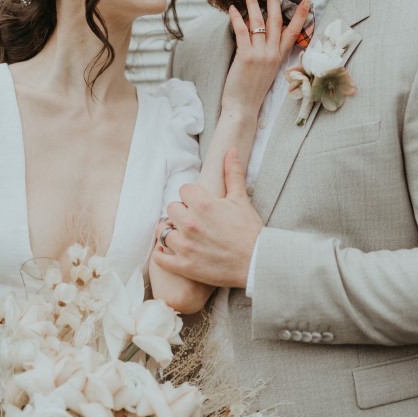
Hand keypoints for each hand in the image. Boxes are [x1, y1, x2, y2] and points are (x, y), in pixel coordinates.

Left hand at [153, 149, 262, 287]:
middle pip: (171, 209)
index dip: (192, 197)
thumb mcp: (241, 199)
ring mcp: (185, 246)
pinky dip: (163, 254)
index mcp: (203, 205)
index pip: (184, 190)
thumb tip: (231, 150)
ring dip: (170, 232)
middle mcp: (190, 223)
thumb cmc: (250, 231)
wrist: (257, 262)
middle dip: (181, 213)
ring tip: (183, 236)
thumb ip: (232, 173)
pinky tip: (172, 252)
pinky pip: (160, 257)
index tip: (200, 206)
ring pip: (162, 231)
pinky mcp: (184, 266)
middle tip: (194, 221)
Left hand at [223, 0, 310, 112]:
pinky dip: (236, 18)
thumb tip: (261, 35)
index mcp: (280, 57)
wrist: (243, 108)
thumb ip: (268, 54)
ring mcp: (260, 54)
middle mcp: (272, 54)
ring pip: (258, 22)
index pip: (293, 32)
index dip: (300, 15)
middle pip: (276, 20)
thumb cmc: (252, 91)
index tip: (306, 0)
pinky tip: (232, 8)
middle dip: (274, 0)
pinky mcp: (246, 56)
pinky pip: (241, 31)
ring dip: (253, 3)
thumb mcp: (267, 71)